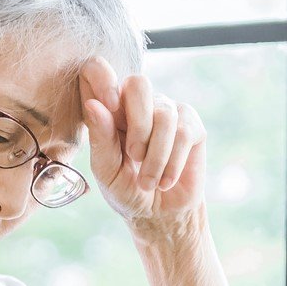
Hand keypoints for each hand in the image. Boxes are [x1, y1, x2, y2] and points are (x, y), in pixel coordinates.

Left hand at [80, 58, 208, 238]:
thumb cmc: (126, 190)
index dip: (102, 78)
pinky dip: (173, 162)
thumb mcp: (106, 171)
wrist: (160, 215)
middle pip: (138, 82)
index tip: (109, 107)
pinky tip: (166, 180)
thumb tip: (94, 105)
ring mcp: (166, 110)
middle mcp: (137, 103)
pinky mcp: (192, 124)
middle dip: (137, 124)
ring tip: (149, 182)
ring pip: (164, 115)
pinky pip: (184, 132)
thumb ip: (100, 138)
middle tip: (134, 156)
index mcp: (108, 109)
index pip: (97, 70)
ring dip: (156, 156)